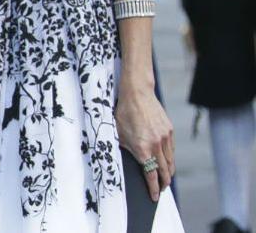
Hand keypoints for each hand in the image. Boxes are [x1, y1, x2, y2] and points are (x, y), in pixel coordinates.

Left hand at [115, 85, 174, 200]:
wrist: (137, 93)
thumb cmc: (124, 112)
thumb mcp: (119, 133)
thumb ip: (126, 148)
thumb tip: (129, 159)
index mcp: (142, 148)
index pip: (151, 175)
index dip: (154, 189)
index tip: (155, 197)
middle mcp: (156, 145)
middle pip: (164, 172)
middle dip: (163, 183)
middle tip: (161, 189)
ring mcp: (165, 138)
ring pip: (170, 162)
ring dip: (168, 172)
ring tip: (165, 178)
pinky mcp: (170, 131)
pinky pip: (171, 150)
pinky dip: (169, 158)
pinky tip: (165, 160)